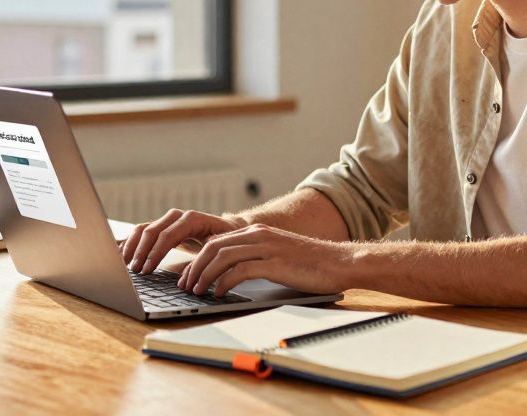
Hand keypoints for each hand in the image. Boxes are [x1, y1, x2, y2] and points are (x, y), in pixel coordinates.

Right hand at [121, 208, 243, 274]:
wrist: (228, 228)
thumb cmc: (224, 240)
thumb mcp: (219, 249)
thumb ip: (203, 260)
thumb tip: (186, 279)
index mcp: (191, 219)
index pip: (168, 235)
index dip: (155, 253)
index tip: (147, 269)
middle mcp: (177, 216)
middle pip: (152, 231)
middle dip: (141, 252)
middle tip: (134, 270)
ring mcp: (167, 220)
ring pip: (143, 229)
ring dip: (132, 246)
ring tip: (124, 264)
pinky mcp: (162, 226)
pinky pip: (142, 231)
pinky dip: (131, 242)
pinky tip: (122, 254)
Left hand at [177, 224, 355, 297]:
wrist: (341, 262)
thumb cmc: (312, 264)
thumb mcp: (278, 255)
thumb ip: (257, 259)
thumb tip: (231, 275)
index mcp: (258, 232)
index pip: (216, 241)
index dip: (197, 258)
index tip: (188, 275)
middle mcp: (259, 235)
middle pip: (213, 247)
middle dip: (194, 267)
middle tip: (185, 285)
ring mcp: (267, 248)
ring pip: (222, 256)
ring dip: (204, 275)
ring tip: (197, 291)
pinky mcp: (275, 263)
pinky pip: (240, 271)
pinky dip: (224, 282)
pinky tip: (219, 293)